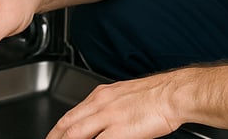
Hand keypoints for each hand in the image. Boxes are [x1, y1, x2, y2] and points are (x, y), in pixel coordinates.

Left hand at [47, 72, 183, 138]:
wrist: (173, 93)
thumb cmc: (156, 95)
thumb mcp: (125, 95)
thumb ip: (108, 107)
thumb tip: (99, 119)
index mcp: (101, 94)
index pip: (71, 114)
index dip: (59, 129)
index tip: (54, 137)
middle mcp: (100, 103)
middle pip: (67, 125)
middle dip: (54, 137)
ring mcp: (107, 117)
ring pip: (75, 134)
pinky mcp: (118, 131)